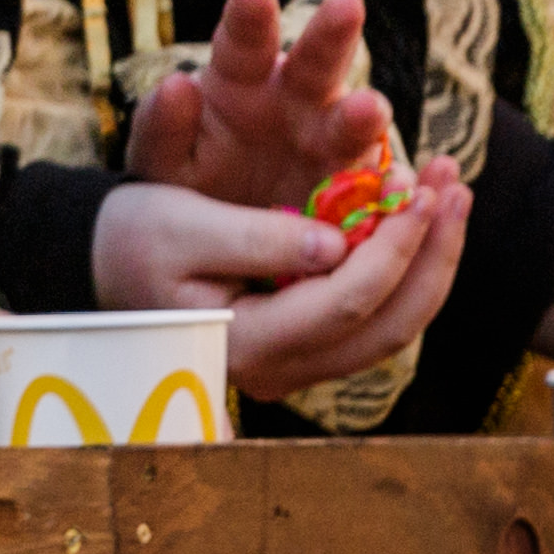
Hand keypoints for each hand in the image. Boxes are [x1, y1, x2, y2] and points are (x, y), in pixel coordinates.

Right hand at [95, 166, 473, 403]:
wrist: (101, 269)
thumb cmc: (129, 241)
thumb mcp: (174, 224)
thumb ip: (253, 237)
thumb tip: (335, 242)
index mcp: (248, 344)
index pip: (346, 303)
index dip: (392, 246)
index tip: (418, 189)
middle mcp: (283, 367)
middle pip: (389, 327)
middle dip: (432, 255)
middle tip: (453, 187)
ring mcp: (299, 361)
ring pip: (393, 327)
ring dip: (430, 260)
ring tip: (448, 194)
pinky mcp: (307, 339)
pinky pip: (376, 313)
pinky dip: (404, 265)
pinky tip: (414, 217)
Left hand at [126, 0, 395, 214]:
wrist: (213, 246)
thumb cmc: (184, 183)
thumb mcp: (160, 159)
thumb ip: (162, 126)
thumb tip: (178, 84)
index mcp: (240, 78)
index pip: (243, 40)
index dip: (250, 17)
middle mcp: (294, 99)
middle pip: (317, 61)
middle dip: (332, 33)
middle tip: (347, 4)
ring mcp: (331, 143)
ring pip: (355, 121)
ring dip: (363, 114)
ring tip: (369, 108)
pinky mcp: (357, 192)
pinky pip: (377, 186)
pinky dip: (389, 186)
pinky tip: (398, 187)